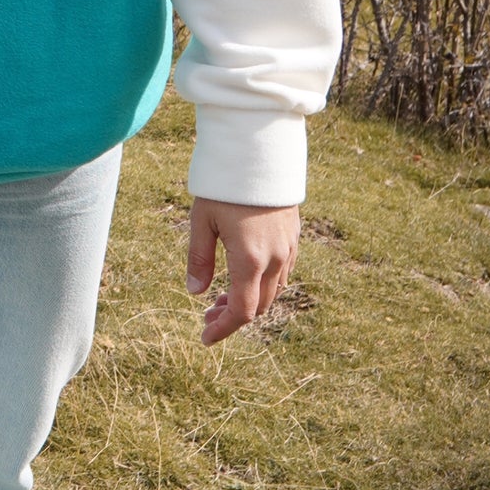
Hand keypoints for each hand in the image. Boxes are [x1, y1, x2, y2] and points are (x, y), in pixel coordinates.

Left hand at [187, 197, 299, 344]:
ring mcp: (288, 248)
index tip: (205, 338)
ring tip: (219, 298)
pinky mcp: (294, 236)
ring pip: (273, 291)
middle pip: (259, 306)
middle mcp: (274, 259)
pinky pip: (282, 273)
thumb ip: (199, 259)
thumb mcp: (202, 221)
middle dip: (232, 317)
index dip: (223, 329)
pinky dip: (263, 284)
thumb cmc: (225, 185)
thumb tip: (195, 293)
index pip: (242, 311)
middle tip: (206, 316)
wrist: (260, 152)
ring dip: (249, 301)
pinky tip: (243, 277)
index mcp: (250, 259)